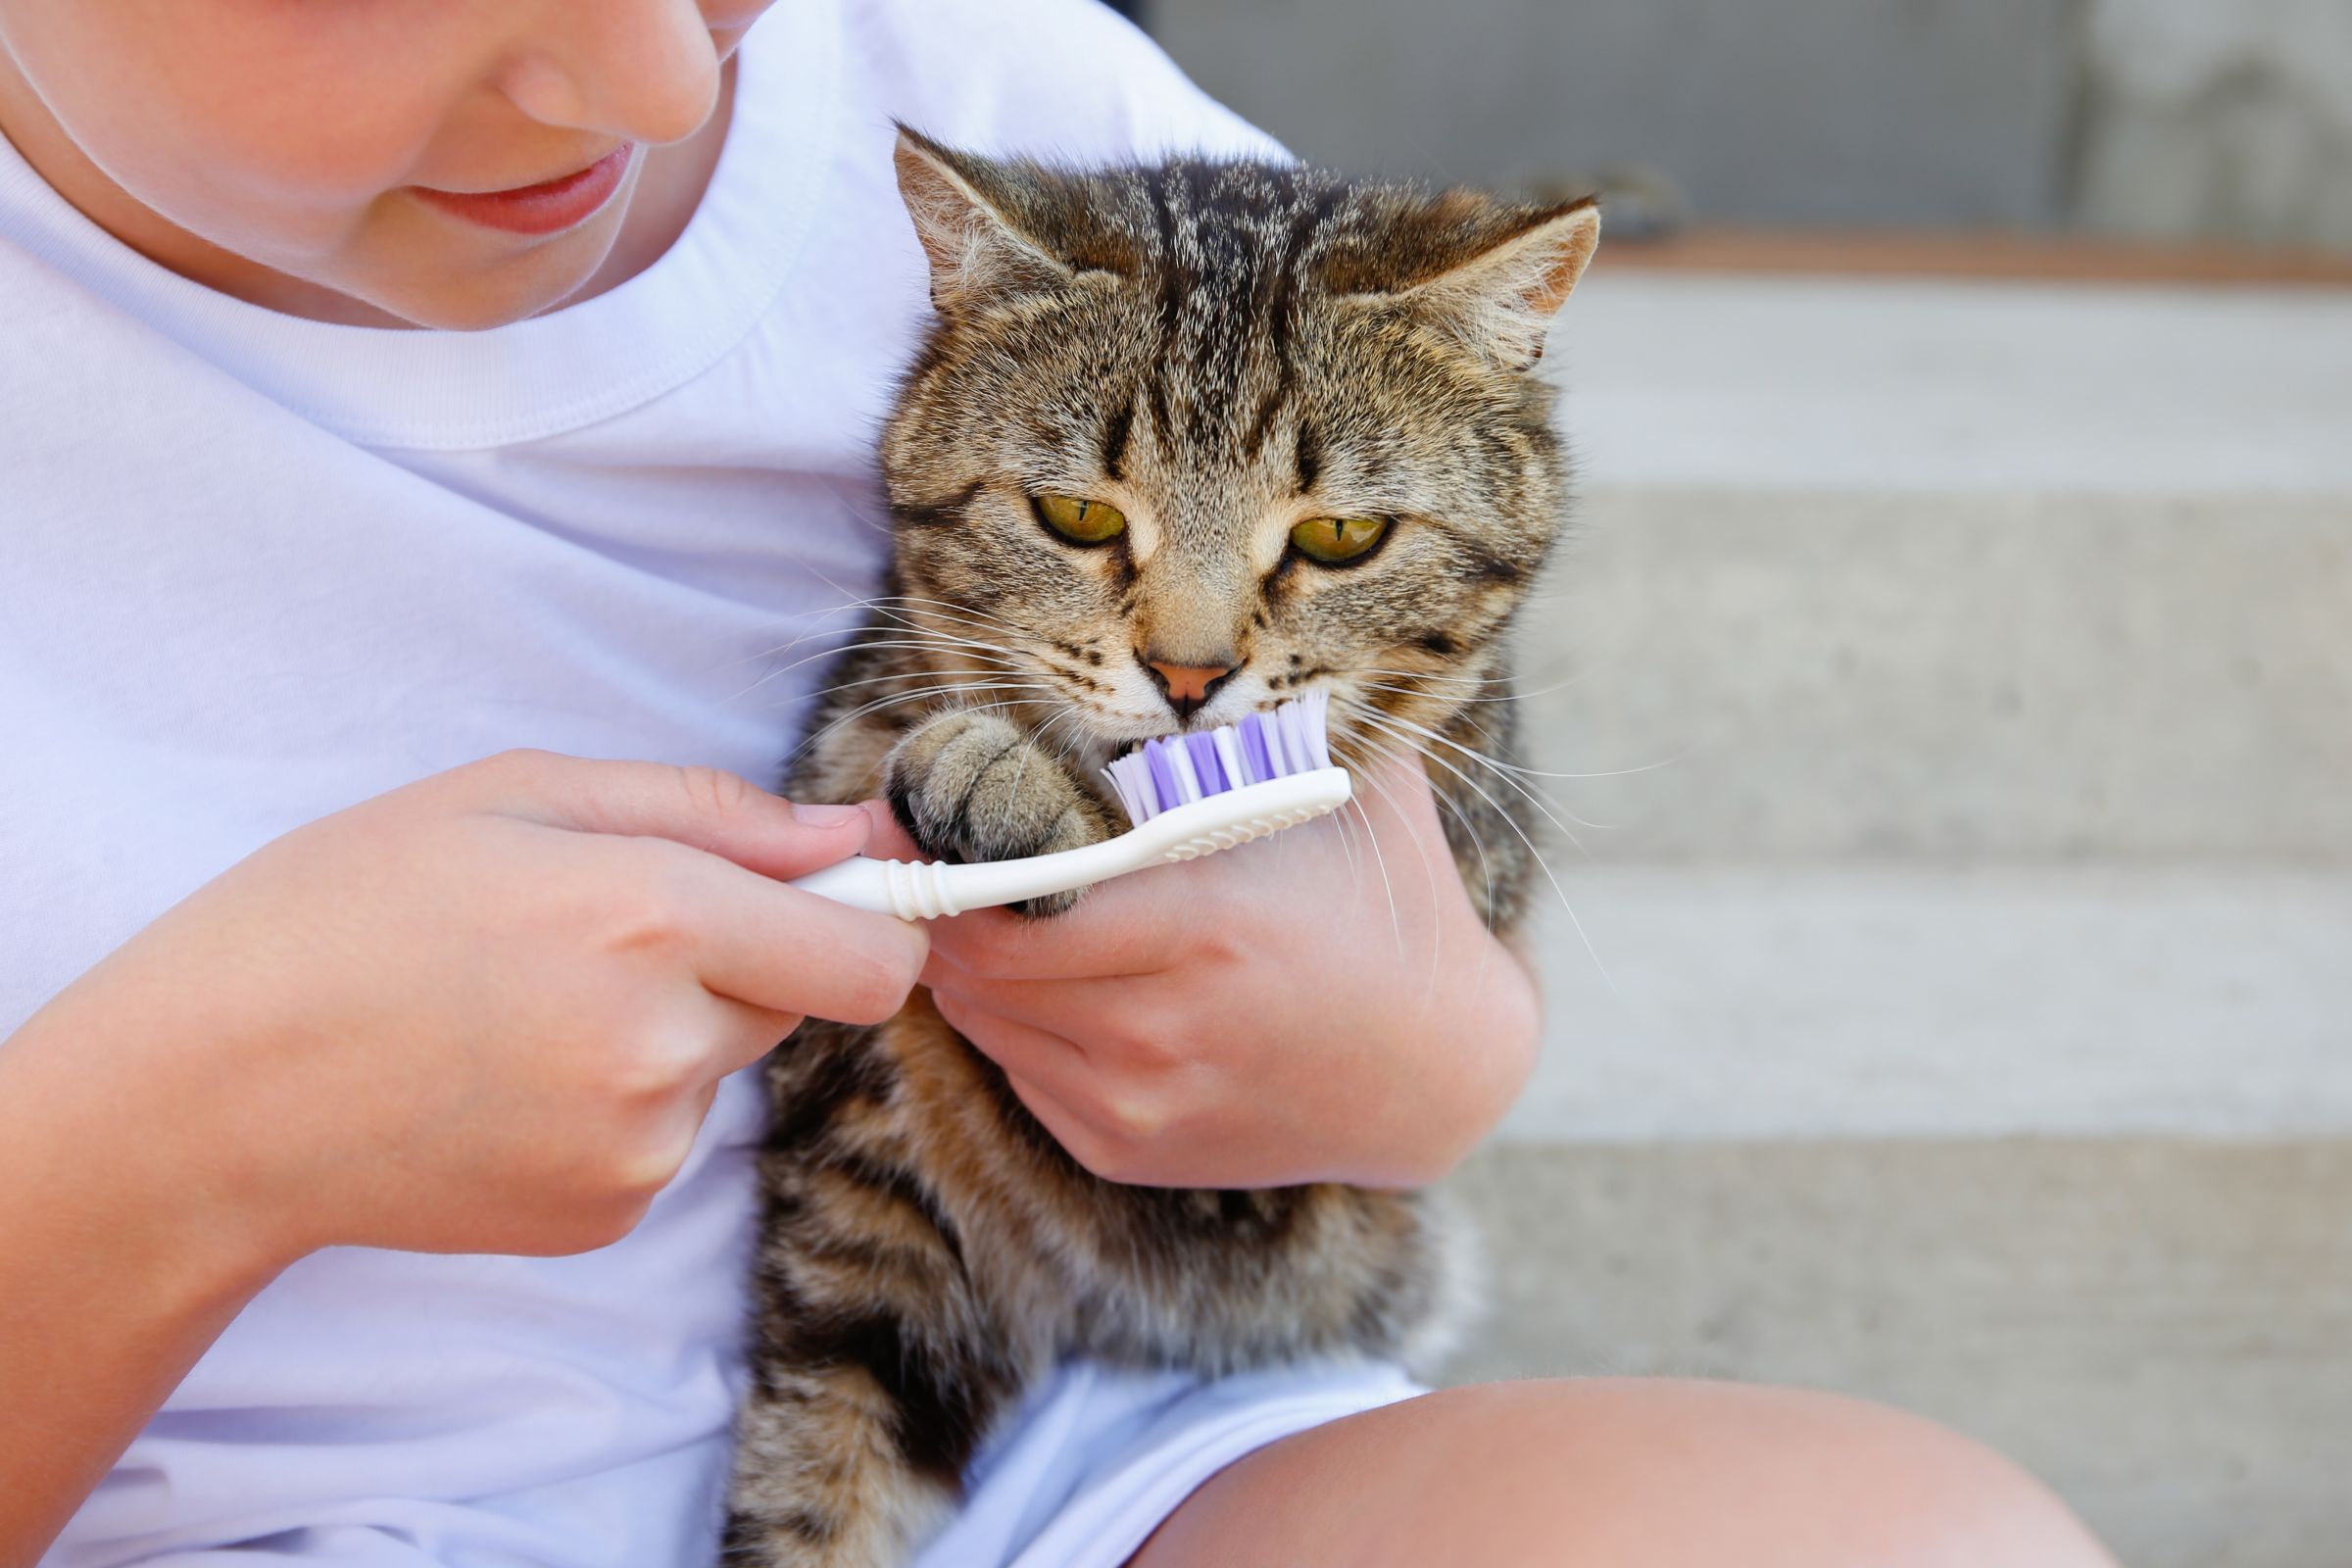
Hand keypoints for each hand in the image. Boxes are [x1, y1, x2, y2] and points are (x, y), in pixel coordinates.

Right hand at [11, 750, 928, 1269]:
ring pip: (724, 1066)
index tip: (838, 899)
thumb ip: (709, 810)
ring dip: (668, 1030)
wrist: (207, 1097)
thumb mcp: (514, 795)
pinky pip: (666, 1138)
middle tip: (599, 933)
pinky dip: (616, 1104)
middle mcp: (664, 1046)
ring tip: (523, 1009)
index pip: (870, 957)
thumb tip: (850, 839)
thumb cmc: (341, 913)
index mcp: (651, 917)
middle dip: (738, 958)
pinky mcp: (603, 1216)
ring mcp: (638, 1147)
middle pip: (798, 1000)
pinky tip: (506, 1079)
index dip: (869, 922)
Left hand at [865, 753, 1538, 1188]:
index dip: (947, 865)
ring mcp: (1140, 1103)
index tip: (927, 820)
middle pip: (976, 970)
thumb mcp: (1345, 795)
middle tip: (939, 858)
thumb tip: (1179, 644)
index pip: (1008, 913)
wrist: (1440, 1076)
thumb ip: (1265, 722)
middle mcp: (1161, 1030)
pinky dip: (1011, 1022)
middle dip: (944, 910)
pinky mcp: (1128, 1150)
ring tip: (994, 909)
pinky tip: (1051, 978)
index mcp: (1205, 930)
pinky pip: (1018, 1073)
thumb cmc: (1385, 911)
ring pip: (984, 1024)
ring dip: (970, 965)